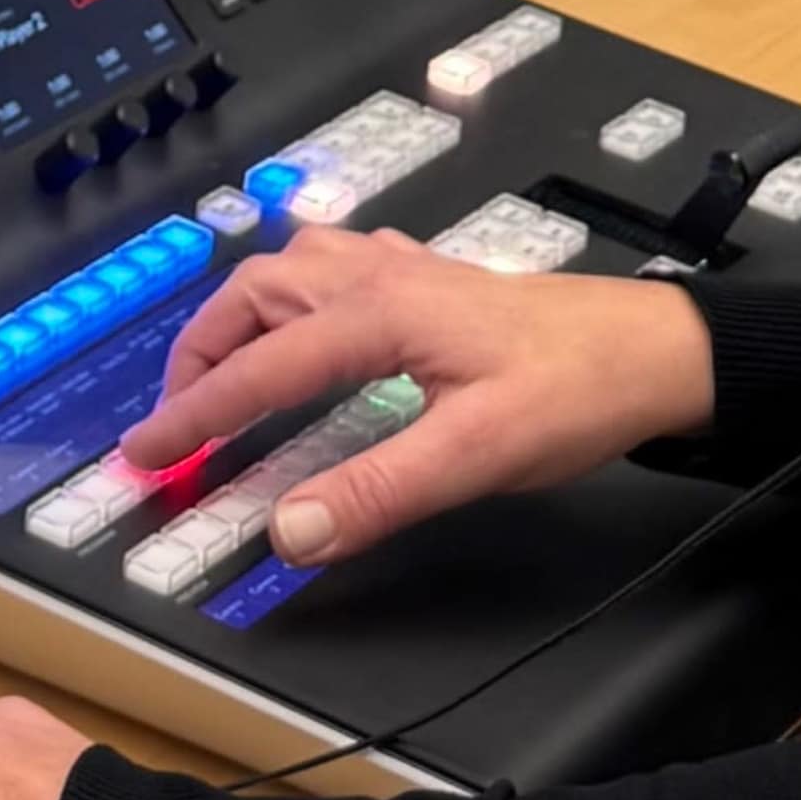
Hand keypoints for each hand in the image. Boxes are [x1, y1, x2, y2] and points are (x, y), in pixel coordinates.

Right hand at [121, 223, 715, 570]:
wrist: (656, 349)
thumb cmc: (574, 391)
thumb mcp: (477, 454)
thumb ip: (379, 492)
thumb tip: (289, 531)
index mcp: (376, 314)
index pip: (257, 369)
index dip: (192, 416)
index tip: (144, 454)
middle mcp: (378, 277)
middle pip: (254, 293)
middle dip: (200, 352)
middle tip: (177, 417)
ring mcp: (404, 270)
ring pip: (290, 269)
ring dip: (241, 316)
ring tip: (222, 372)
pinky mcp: (431, 280)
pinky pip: (333, 268)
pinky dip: (293, 296)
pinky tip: (308, 323)